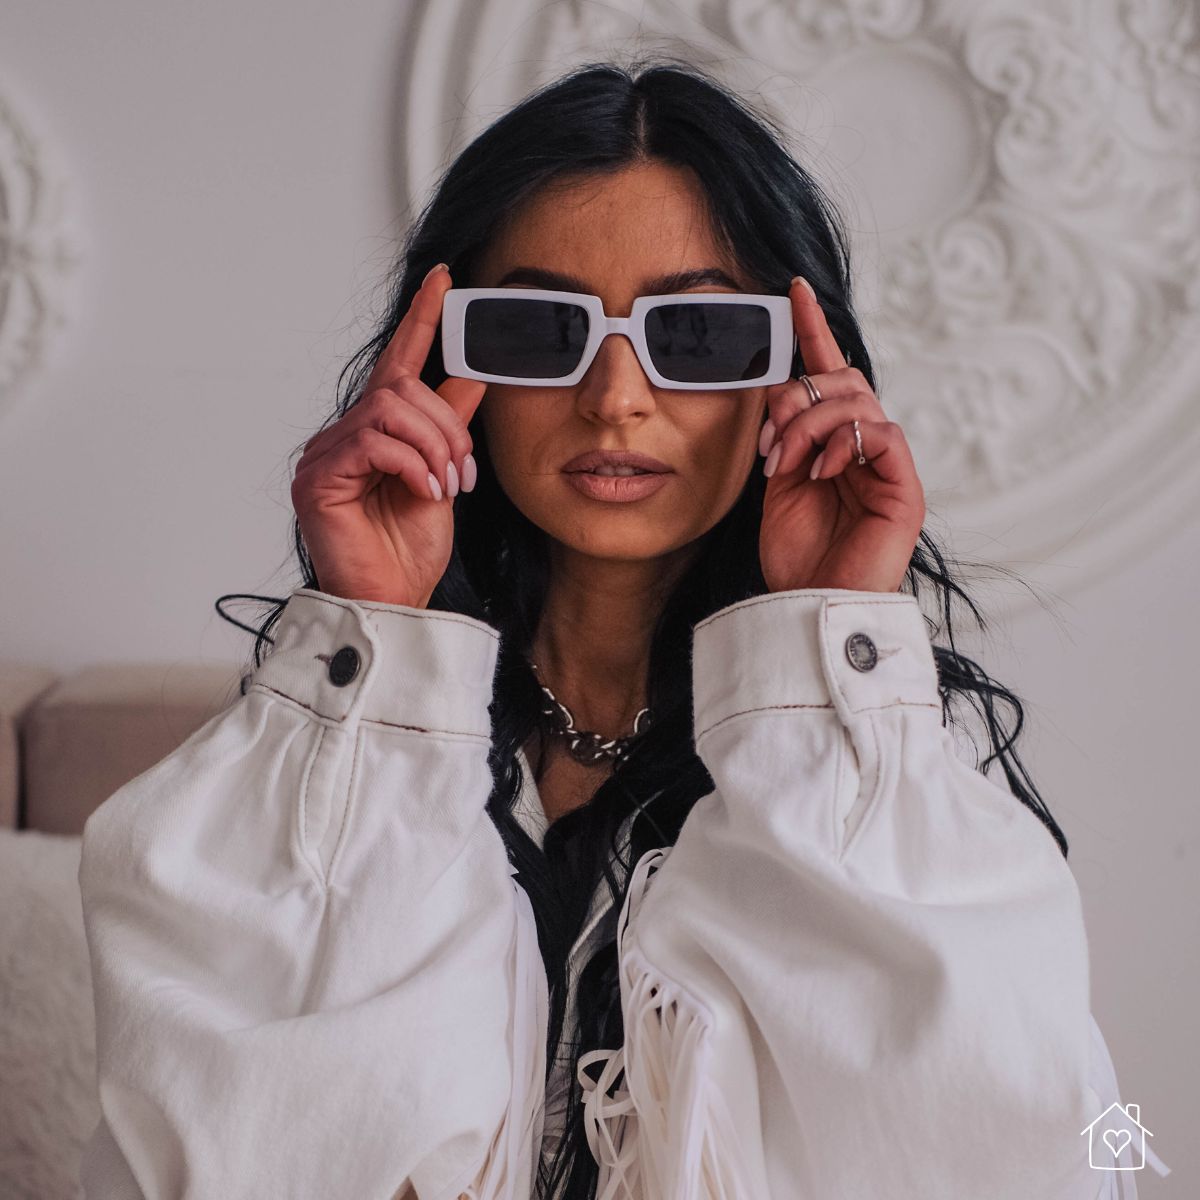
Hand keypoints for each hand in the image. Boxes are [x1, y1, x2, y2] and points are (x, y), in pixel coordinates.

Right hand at [290, 264, 485, 607]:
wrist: (395, 602)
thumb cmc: (408, 550)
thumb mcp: (444, 476)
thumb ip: (449, 426)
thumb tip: (472, 376)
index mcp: (375, 433)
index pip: (398, 364)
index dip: (421, 320)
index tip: (445, 280)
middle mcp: (343, 437)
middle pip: (400, 388)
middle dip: (445, 425)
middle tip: (462, 471)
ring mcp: (325, 456)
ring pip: (388, 409)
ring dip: (432, 445)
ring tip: (445, 485)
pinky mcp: (317, 480)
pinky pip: (373, 442)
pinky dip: (411, 464)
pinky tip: (424, 492)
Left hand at [757, 278, 924, 593]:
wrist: (809, 611)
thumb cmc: (796, 559)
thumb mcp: (778, 486)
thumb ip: (784, 438)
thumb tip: (782, 390)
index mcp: (835, 445)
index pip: (829, 375)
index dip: (814, 331)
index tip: (794, 291)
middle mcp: (864, 449)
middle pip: (843, 379)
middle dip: (798, 397)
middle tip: (771, 444)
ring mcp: (887, 467)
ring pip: (858, 399)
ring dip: (810, 423)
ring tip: (788, 463)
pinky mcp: (904, 488)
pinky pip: (881, 432)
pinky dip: (844, 442)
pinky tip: (822, 470)